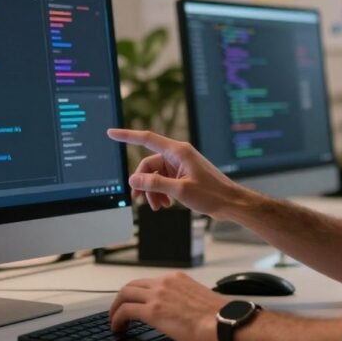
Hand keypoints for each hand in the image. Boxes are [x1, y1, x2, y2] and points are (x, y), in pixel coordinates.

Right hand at [107, 128, 246, 219]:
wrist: (230, 203)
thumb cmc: (211, 194)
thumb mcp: (179, 190)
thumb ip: (155, 184)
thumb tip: (135, 179)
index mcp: (178, 151)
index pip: (146, 138)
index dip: (126, 136)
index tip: (111, 133)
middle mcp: (178, 155)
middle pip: (148, 165)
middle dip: (144, 183)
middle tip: (141, 201)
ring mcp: (180, 166)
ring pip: (155, 176)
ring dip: (153, 191)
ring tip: (158, 206)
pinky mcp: (182, 175)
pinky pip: (163, 181)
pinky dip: (161, 192)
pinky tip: (165, 204)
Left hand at [109, 272, 225, 340]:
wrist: (222, 321)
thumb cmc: (216, 315)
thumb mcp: (195, 296)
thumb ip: (180, 297)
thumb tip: (172, 308)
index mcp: (175, 278)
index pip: (147, 282)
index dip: (136, 293)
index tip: (133, 303)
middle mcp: (164, 282)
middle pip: (132, 285)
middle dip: (121, 299)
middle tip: (117, 311)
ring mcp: (157, 295)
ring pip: (124, 295)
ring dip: (116, 308)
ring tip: (115, 321)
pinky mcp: (152, 311)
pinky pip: (126, 311)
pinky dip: (117, 318)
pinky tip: (118, 327)